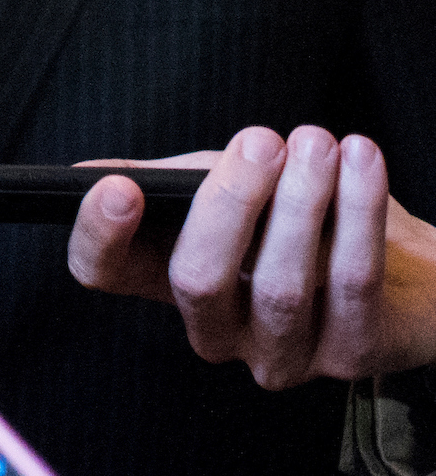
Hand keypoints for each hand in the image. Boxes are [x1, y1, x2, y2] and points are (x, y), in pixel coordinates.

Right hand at [68, 125, 435, 388]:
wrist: (409, 268)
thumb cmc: (301, 220)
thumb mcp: (226, 191)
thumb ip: (168, 182)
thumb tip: (94, 175)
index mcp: (167, 282)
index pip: (104, 273)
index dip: (99, 236)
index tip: (119, 189)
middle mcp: (214, 331)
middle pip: (196, 278)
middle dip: (230, 202)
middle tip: (261, 141)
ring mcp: (280, 354)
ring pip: (278, 284)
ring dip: (301, 202)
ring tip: (319, 145)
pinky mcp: (349, 355)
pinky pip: (350, 283)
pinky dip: (356, 212)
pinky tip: (360, 163)